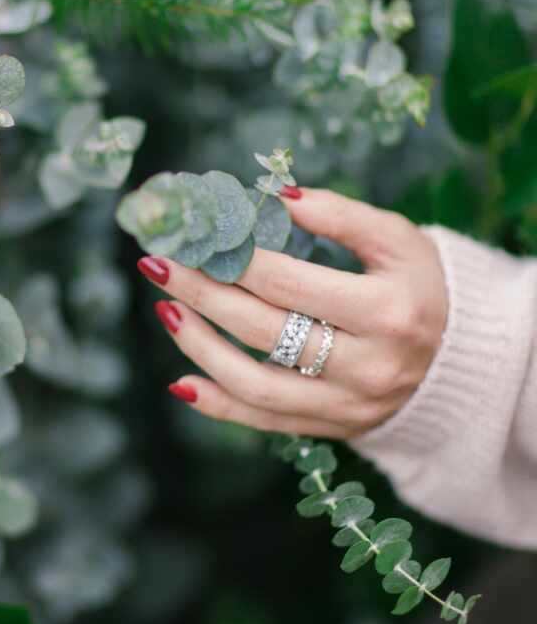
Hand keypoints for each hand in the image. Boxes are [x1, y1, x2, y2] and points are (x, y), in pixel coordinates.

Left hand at [137, 188, 448, 438]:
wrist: (463, 362)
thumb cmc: (422, 286)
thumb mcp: (398, 240)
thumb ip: (341, 215)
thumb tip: (276, 195)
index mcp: (387, 310)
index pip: (291, 283)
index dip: (235, 258)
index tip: (195, 235)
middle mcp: (367, 364)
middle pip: (265, 329)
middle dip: (204, 292)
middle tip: (160, 264)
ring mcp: (347, 404)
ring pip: (257, 384)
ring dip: (201, 347)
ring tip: (167, 309)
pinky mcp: (332, 428)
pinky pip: (265, 422)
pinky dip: (218, 405)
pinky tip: (181, 381)